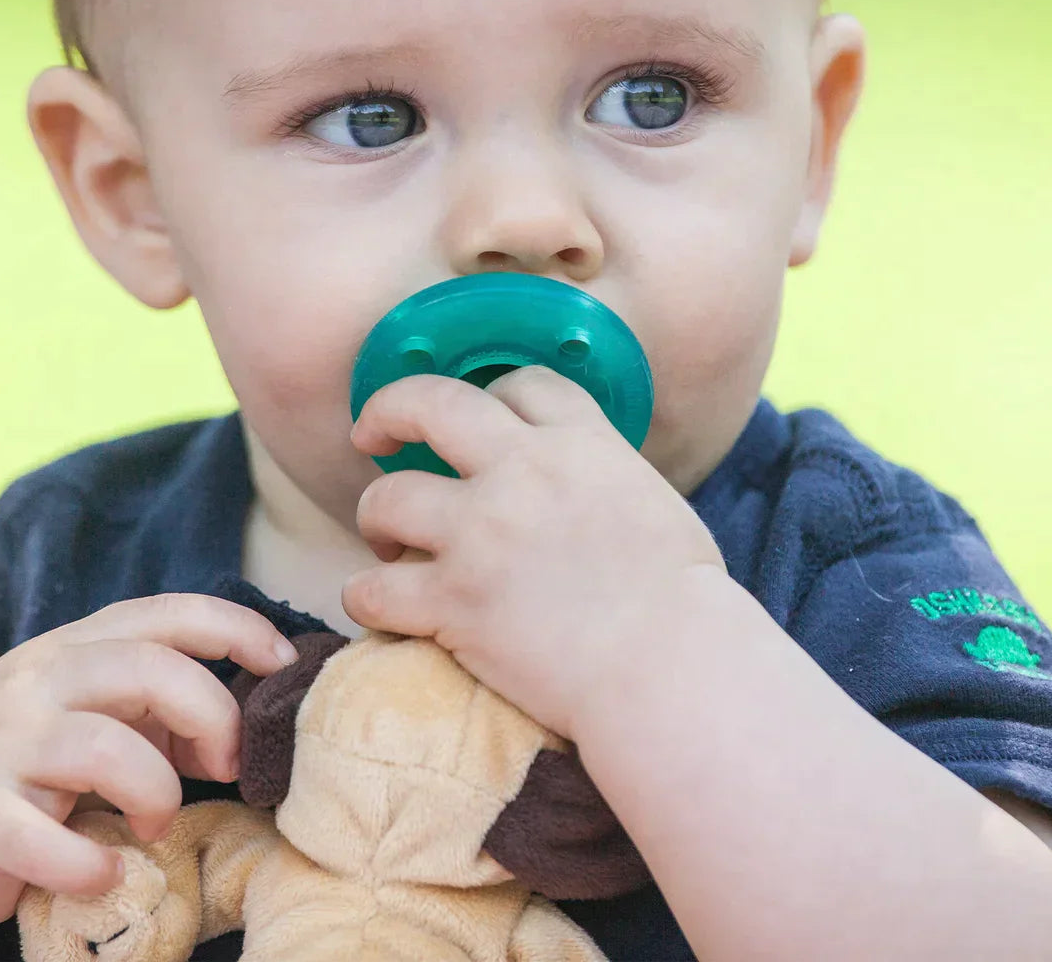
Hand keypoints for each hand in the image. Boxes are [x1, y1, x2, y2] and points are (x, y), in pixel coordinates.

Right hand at [0, 594, 297, 927]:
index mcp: (80, 645)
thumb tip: (242, 728)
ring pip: (103, 748)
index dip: (240, 630)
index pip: (171, 612)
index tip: (285, 665)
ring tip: (153, 825)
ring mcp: (3, 743)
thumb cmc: (32, 760)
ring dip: (154, 793)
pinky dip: (90, 864)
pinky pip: (43, 839)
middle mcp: (40, 679)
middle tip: (225, 768)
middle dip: (212, 716)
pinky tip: (105, 873)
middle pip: (149, 670)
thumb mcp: (97, 711)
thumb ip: (162, 704)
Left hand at [343, 366, 724, 741]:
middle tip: (373, 433)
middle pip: (427, 403)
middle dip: (387, 410)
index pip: (519, 382)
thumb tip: (583, 480)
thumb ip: (602, 473)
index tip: (474, 423)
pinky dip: (366, 597)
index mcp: (580, 441)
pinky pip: (371, 589)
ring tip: (390, 541)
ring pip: (383, 497)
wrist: (671, 669)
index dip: (490, 397)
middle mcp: (521, 471)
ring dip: (377, 517)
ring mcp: (480, 534)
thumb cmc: (684, 600)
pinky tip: (381, 605)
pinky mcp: (453, 602)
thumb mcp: (652, 499)